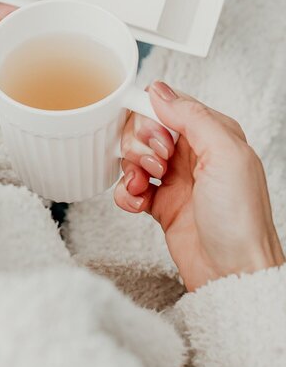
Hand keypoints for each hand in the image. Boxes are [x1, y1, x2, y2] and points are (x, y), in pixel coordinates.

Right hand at [116, 81, 284, 291]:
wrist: (232, 275)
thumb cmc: (240, 221)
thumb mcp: (226, 155)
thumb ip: (193, 116)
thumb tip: (160, 91)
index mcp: (213, 134)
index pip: (168, 104)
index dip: (153, 116)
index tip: (156, 137)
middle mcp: (194, 153)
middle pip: (145, 127)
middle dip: (140, 143)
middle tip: (157, 165)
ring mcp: (176, 179)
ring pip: (134, 154)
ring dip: (131, 168)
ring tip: (145, 185)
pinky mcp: (162, 204)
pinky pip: (130, 186)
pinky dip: (126, 193)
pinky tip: (138, 203)